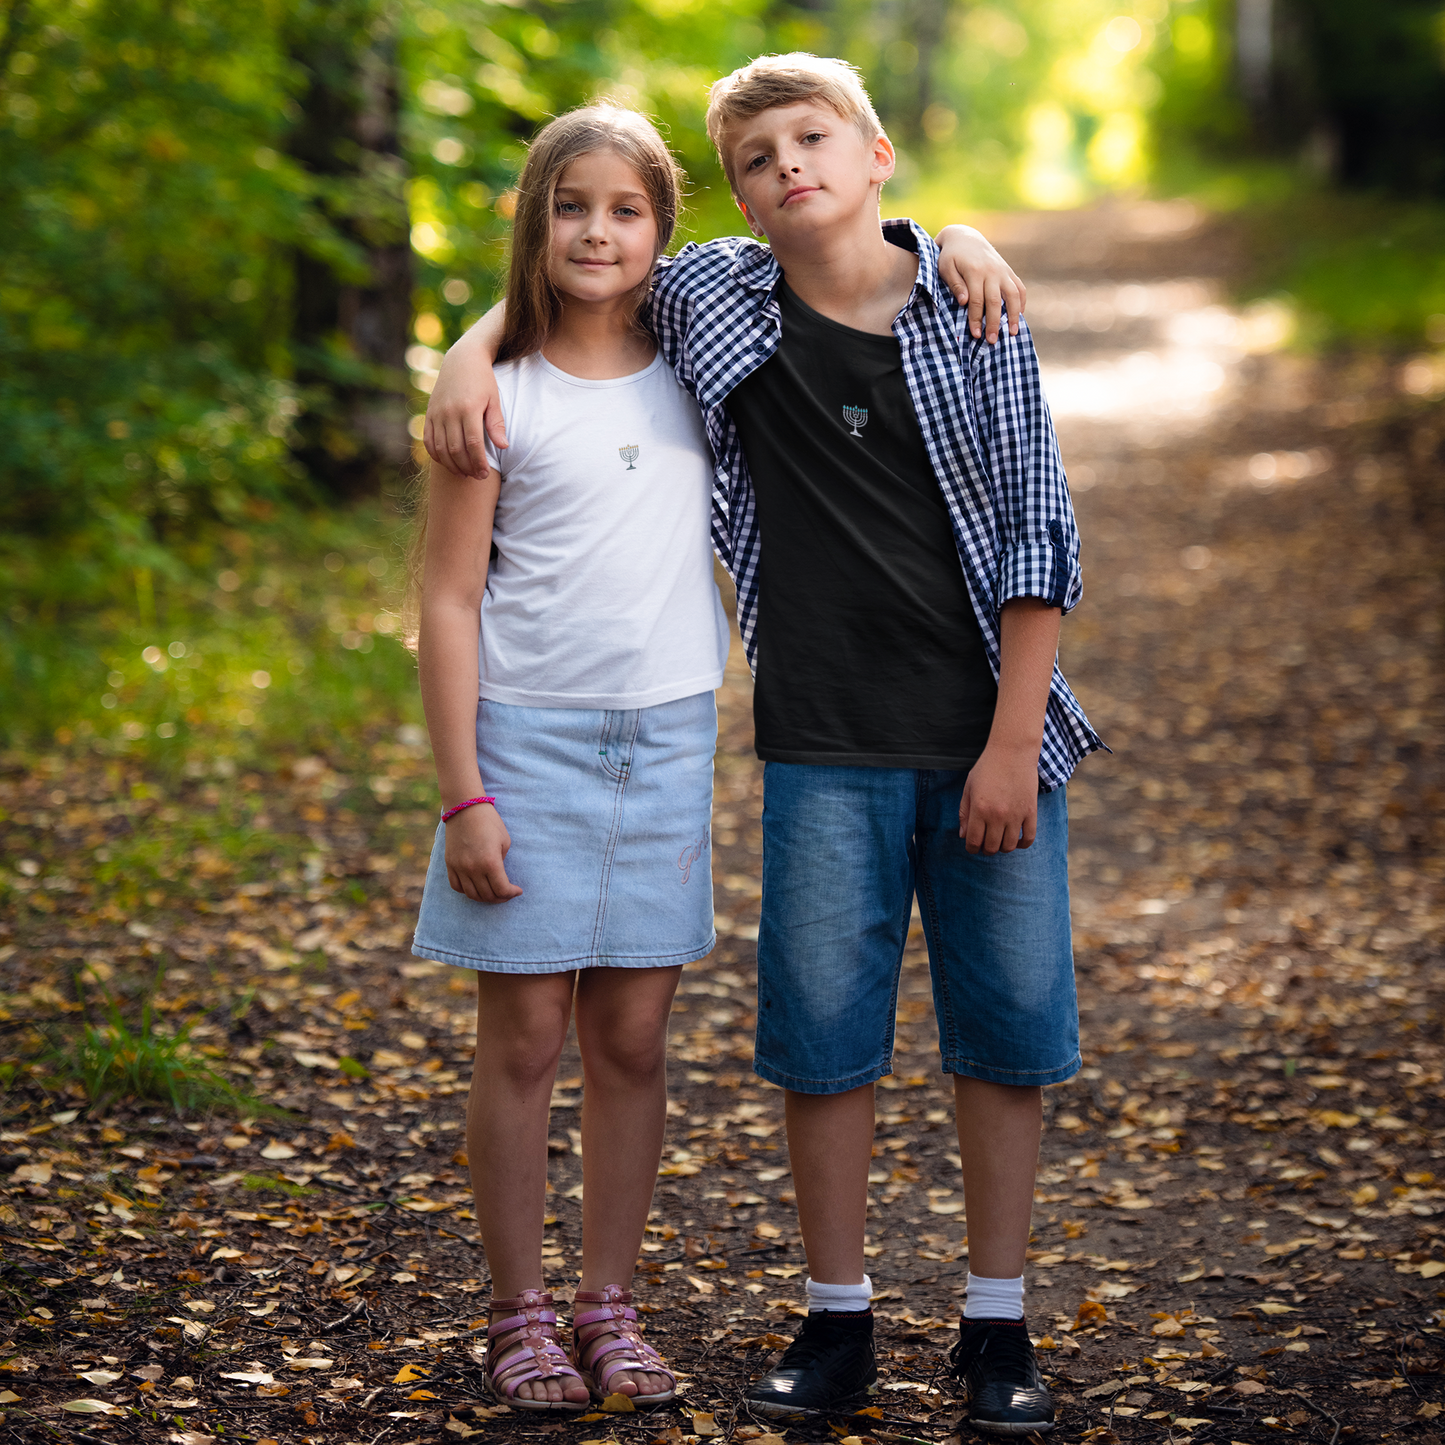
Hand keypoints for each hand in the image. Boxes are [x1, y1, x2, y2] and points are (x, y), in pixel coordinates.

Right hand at [423, 331, 507, 478]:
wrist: (462, 360)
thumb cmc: (483, 381)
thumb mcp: (494, 399)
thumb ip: (496, 424)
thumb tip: (504, 446)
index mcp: (468, 408)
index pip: (473, 444)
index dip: (479, 462)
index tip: (485, 474)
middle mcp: (449, 412)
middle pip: (456, 449)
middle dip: (467, 467)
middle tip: (477, 477)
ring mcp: (436, 413)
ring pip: (440, 448)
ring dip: (451, 465)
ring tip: (464, 473)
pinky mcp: (429, 414)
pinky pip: (428, 440)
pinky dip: (436, 455)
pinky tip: (447, 462)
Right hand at [443, 804, 522, 901]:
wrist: (465, 808)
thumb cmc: (489, 822)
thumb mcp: (504, 842)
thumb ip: (502, 863)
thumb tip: (499, 877)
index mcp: (490, 862)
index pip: (502, 890)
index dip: (511, 893)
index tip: (517, 890)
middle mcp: (473, 868)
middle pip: (487, 895)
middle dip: (500, 897)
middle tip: (507, 893)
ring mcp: (459, 867)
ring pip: (472, 894)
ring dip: (484, 897)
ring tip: (493, 892)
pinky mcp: (450, 864)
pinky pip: (457, 886)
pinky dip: (467, 891)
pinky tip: (476, 887)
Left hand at [934, 225, 1026, 343]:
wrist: (965, 237)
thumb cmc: (951, 257)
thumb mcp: (946, 268)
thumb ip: (955, 285)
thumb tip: (965, 302)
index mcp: (974, 271)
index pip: (976, 300)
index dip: (976, 319)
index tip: (975, 335)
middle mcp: (991, 271)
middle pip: (995, 301)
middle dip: (994, 322)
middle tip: (992, 341)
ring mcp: (1002, 271)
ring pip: (1012, 295)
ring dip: (1013, 315)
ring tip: (1012, 333)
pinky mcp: (1008, 271)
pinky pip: (1019, 287)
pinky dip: (1022, 302)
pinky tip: (1020, 316)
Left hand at [959, 745, 1038, 853]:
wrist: (1012, 751)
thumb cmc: (987, 768)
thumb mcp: (969, 787)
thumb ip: (964, 812)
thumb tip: (963, 836)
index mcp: (979, 809)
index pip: (973, 841)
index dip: (971, 848)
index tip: (972, 846)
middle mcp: (997, 815)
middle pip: (991, 847)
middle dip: (985, 849)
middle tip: (985, 843)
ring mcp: (1016, 815)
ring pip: (1009, 846)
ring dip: (1002, 848)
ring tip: (999, 840)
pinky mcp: (1031, 812)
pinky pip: (1029, 838)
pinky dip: (1022, 844)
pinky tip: (1016, 840)